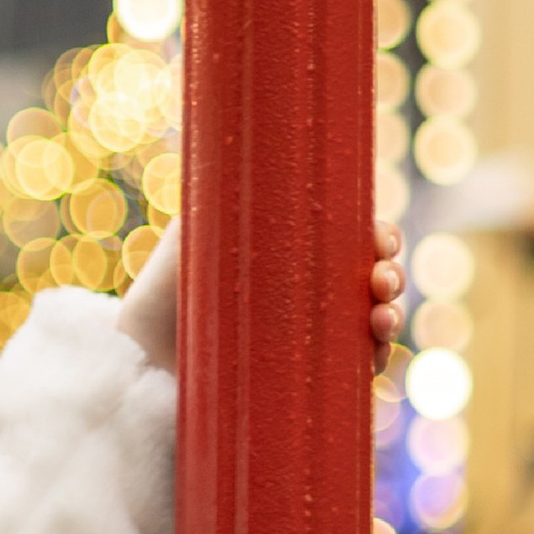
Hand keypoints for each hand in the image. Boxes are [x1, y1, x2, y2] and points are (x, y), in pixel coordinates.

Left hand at [116, 220, 406, 374]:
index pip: (355, 240)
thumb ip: (218, 200)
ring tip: (380, 321)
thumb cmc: (164, 294)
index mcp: (297, 255)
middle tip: (380, 281)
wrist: (142, 361)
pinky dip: (374, 361)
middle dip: (390, 276)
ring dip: (391, 317)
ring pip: (374, 323)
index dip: (380, 238)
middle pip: (374, 280)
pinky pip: (355, 371)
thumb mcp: (190, 238)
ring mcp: (312, 336)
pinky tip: (373, 355)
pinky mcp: (305, 378)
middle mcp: (311, 294)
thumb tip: (236, 156)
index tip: (378, 242)